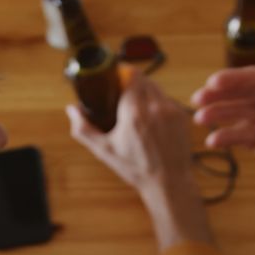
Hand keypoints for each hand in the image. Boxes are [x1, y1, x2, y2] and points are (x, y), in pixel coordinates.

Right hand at [67, 70, 194, 196]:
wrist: (169, 182)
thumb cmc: (136, 169)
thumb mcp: (104, 151)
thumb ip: (83, 129)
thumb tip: (71, 110)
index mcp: (134, 113)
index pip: (131, 75)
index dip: (122, 72)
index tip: (114, 77)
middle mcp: (155, 107)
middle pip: (144, 79)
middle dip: (132, 82)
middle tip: (121, 93)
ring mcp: (172, 110)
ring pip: (157, 89)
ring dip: (146, 92)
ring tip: (136, 107)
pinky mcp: (183, 116)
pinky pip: (168, 101)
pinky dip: (158, 104)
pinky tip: (151, 118)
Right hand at [191, 56, 254, 199]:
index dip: (236, 79)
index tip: (213, 82)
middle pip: (244, 95)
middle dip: (220, 95)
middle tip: (197, 99)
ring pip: (239, 115)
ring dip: (219, 115)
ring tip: (200, 119)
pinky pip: (242, 138)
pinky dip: (227, 138)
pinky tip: (213, 141)